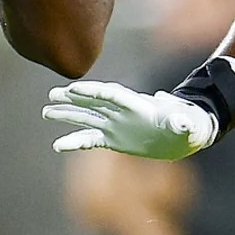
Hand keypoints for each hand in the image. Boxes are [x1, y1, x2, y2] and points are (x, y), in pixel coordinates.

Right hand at [42, 81, 216, 158]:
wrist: (181, 134)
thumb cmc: (186, 126)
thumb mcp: (187, 125)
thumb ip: (182, 123)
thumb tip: (184, 123)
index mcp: (137, 105)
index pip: (112, 95)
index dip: (94, 92)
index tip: (75, 89)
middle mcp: (122, 112)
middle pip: (94, 101)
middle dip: (74, 98)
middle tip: (53, 94)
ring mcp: (116, 124)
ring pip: (88, 117)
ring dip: (68, 114)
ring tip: (47, 112)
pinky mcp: (113, 139)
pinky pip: (91, 140)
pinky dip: (75, 142)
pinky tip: (58, 145)